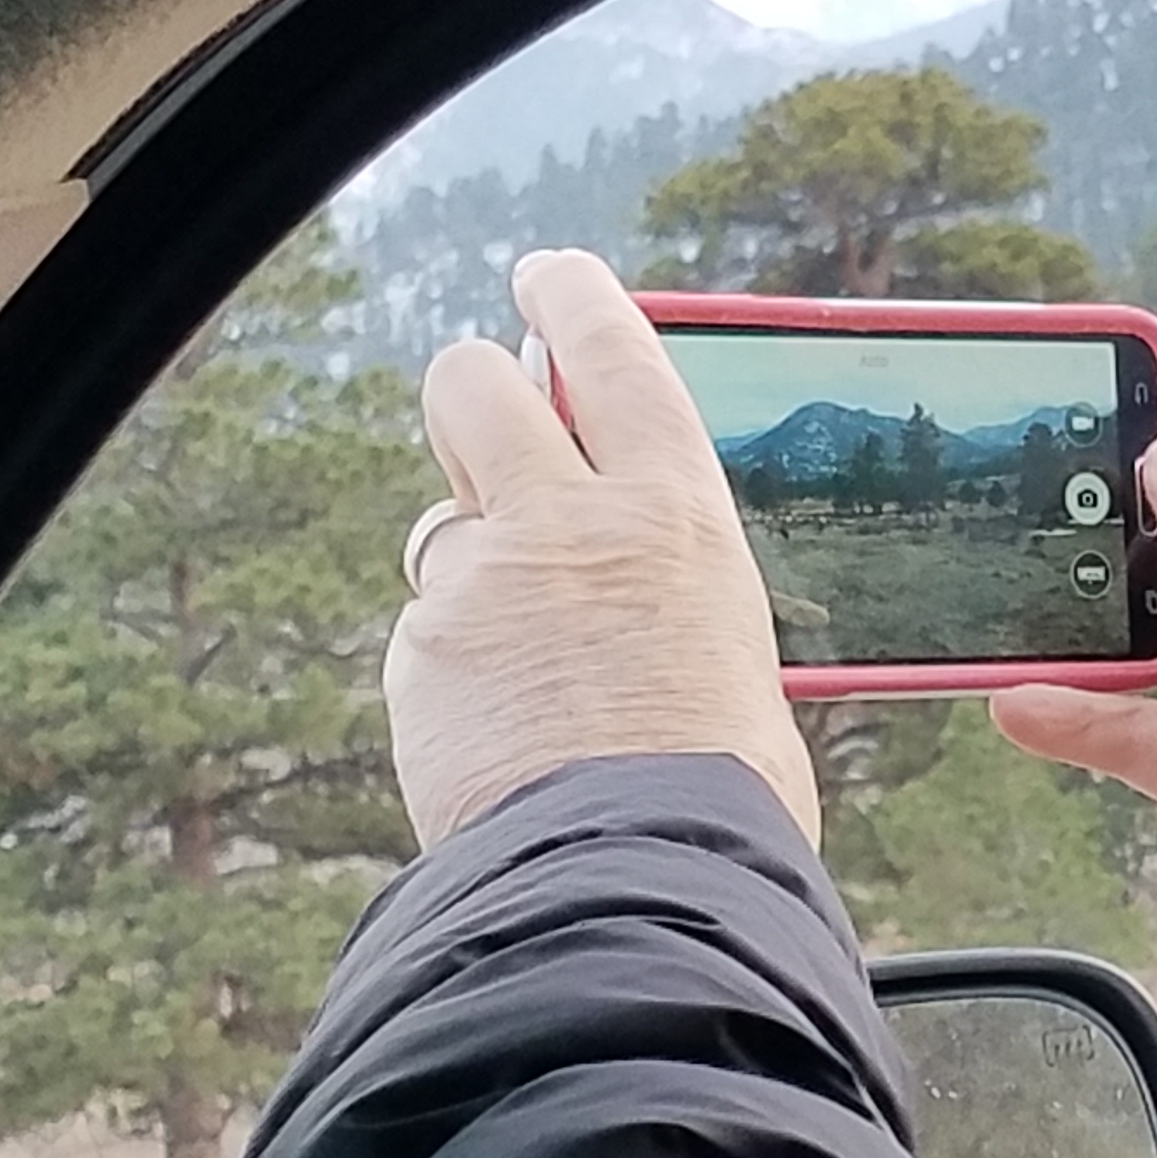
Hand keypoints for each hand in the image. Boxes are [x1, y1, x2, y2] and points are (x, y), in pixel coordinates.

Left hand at [385, 251, 818, 847]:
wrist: (639, 880)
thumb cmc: (720, 791)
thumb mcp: (734, 655)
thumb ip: (670, 590)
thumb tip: (641, 596)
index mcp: (677, 513)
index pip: (612, 350)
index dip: (571, 296)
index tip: (546, 278)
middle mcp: (573, 520)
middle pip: (473, 383)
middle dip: (473, 393)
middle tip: (489, 429)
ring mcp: (483, 582)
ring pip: (440, 523)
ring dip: (469, 561)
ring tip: (524, 654)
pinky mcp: (422, 654)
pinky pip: (428, 635)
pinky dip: (454, 671)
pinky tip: (502, 735)